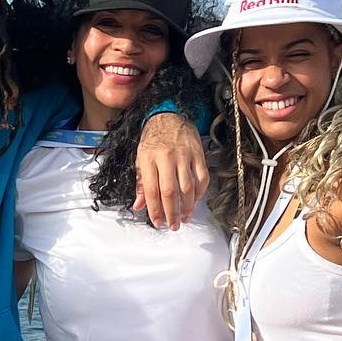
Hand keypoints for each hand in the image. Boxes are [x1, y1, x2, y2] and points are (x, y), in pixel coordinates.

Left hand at [133, 112, 208, 230]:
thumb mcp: (140, 159)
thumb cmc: (153, 139)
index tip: (157, 222)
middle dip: (171, 213)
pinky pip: (202, 177)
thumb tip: (139, 205)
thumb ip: (140, 183)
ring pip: (187, 187)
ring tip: (184, 218)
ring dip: (187, 206)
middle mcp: (166, 158)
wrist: (170, 115)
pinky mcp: (198, 154)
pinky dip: (200, 192)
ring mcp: (184, 155)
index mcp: (149, 159)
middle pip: (170, 192)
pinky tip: (195, 201)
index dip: (154, 209)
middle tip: (173, 225)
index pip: (151, 190)